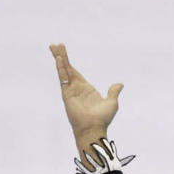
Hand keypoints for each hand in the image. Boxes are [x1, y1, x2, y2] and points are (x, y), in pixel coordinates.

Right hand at [49, 43, 123, 167]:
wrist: (94, 128)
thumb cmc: (102, 119)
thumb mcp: (112, 103)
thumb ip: (113, 92)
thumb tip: (120, 84)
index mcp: (86, 89)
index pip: (75, 72)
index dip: (69, 62)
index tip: (62, 52)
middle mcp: (76, 88)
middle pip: (67, 68)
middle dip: (61, 56)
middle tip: (55, 44)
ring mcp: (71, 90)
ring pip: (64, 71)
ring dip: (59, 59)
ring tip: (53, 46)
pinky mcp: (67, 94)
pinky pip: (63, 78)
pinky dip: (61, 68)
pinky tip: (59, 59)